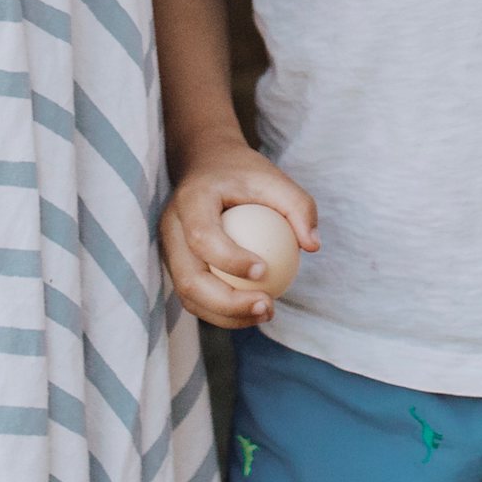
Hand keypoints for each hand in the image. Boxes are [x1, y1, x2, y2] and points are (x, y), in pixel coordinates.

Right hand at [156, 138, 317, 330]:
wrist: (207, 166)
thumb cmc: (244, 174)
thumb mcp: (274, 178)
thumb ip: (298, 206)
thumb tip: (312, 246)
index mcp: (191, 199)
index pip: (202, 236)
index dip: (229, 259)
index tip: (265, 270)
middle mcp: (171, 227)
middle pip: (189, 278)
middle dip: (227, 303)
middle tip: (268, 306)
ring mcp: (169, 250)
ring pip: (189, 296)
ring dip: (227, 315)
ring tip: (266, 312)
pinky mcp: (176, 266)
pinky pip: (196, 298)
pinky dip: (222, 312)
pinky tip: (254, 310)